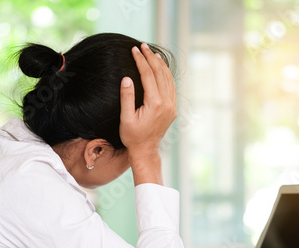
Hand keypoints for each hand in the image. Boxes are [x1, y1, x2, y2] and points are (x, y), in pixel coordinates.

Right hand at [119, 43, 176, 184]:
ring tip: (151, 53)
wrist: (145, 151)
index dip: (141, 60)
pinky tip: (160, 68)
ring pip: (168, 78)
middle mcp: (167, 103)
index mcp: (155, 104)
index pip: (148, 75)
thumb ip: (127, 97)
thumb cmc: (132, 136)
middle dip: (150, 58)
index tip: (134, 50)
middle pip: (159, 73)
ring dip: (159, 64)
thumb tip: (127, 78)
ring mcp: (172, 106)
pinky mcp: (173, 109)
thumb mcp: (125, 118)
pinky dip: (166, 75)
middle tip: (142, 46)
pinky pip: (171, 87)